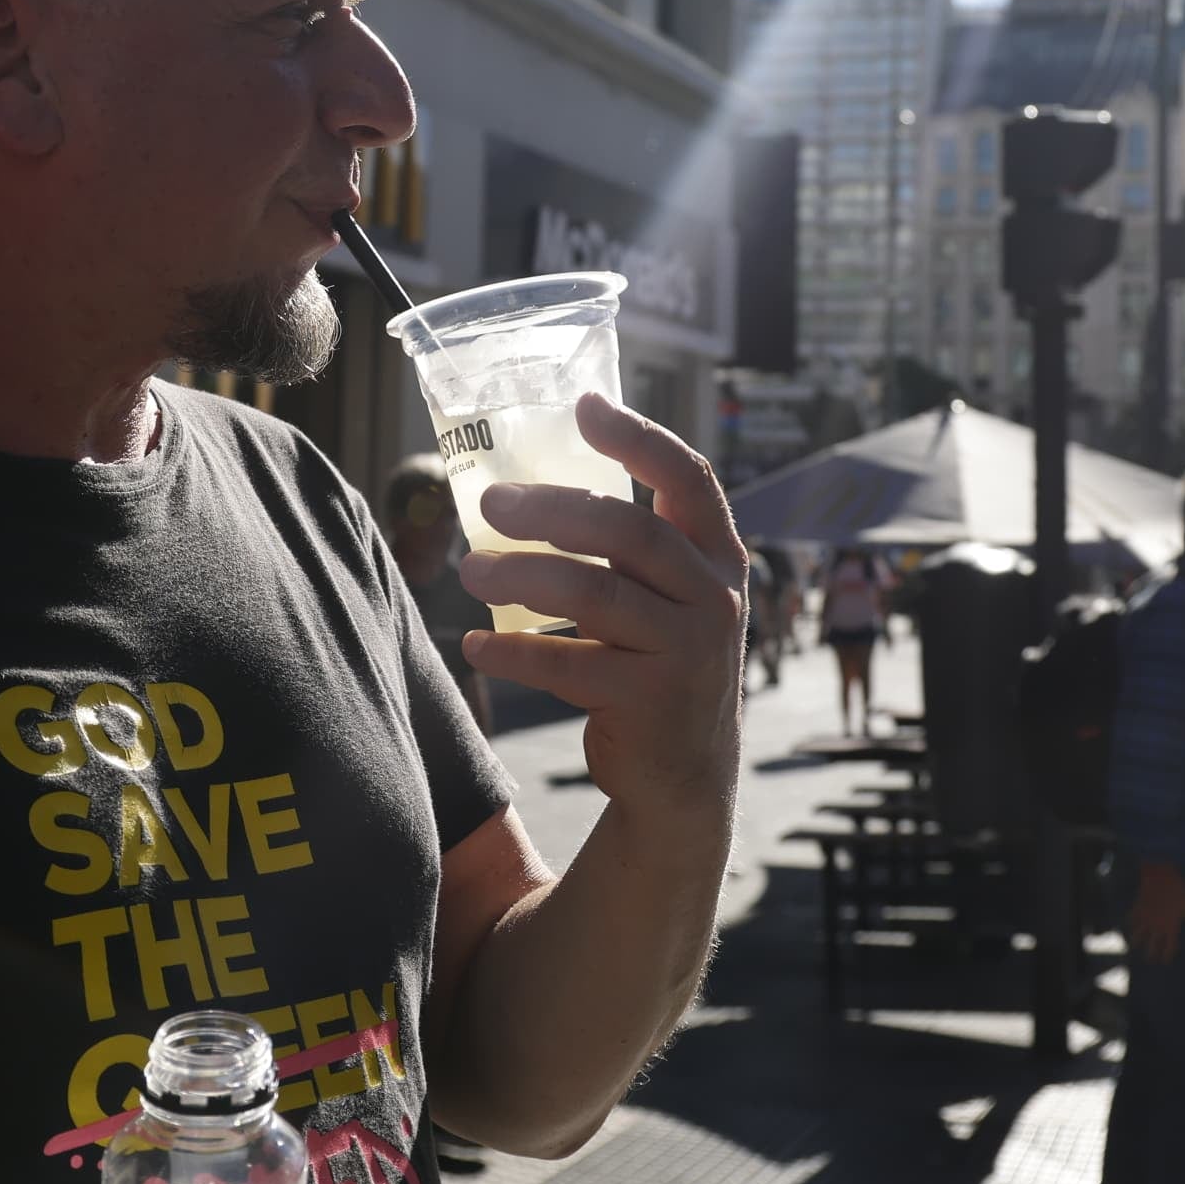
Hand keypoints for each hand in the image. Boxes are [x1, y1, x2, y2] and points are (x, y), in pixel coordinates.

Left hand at [457, 395, 747, 829]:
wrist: (686, 777)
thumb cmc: (657, 663)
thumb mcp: (669, 599)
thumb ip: (630, 548)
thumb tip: (526, 485)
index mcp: (718, 556)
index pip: (688, 478)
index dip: (639, 437)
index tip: (584, 406)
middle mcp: (714, 597)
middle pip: (628, 530)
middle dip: (551, 510)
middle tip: (489, 502)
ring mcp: (688, 651)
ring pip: (593, 593)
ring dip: (520, 575)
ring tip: (467, 570)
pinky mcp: (651, 701)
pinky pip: (568, 663)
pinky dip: (514, 651)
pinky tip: (475, 643)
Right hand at [1127, 858, 1184, 967]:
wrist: (1159, 876)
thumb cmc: (1177, 890)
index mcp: (1170, 926)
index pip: (1169, 945)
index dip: (1167, 955)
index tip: (1165, 962)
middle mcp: (1157, 926)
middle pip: (1152, 945)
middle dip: (1150, 954)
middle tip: (1149, 960)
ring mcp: (1145, 918)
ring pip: (1138, 935)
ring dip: (1136, 942)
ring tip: (1134, 946)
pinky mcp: (1138, 909)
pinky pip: (1132, 919)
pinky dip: (1130, 923)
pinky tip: (1128, 925)